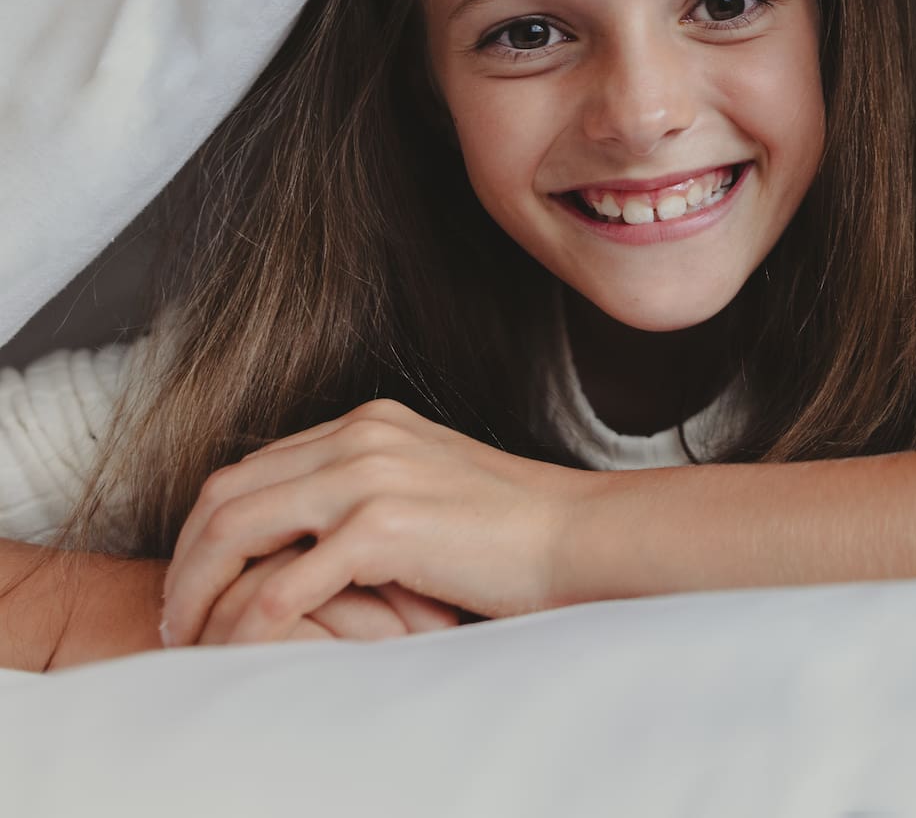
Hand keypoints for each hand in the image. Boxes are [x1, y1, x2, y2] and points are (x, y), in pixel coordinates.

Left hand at [162, 399, 587, 647]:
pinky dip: (251, 619)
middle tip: (179, 615)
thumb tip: (309, 536)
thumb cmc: (517, 529)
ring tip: (194, 637)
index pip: (252, 467)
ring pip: (237, 529)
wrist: (582, 536)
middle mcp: (361, 436)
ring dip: (201, 590)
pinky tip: (247, 647)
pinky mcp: (383, 529)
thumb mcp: (430, 486)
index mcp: (370, 423)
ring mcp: (370, 477)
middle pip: (227, 492)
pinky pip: (285, 581)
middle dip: (188, 559)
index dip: (209, 527)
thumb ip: (369, 492)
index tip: (201, 580)